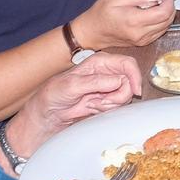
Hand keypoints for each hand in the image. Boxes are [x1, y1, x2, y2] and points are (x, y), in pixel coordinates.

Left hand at [8, 52, 142, 158]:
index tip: (134, 91)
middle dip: (120, 94)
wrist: (45, 118)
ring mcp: (107, 88)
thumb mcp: (70, 86)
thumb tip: (119, 80)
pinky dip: (108, 110)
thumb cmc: (51, 97)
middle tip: (101, 102)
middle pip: (129, 81)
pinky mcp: (106, 102)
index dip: (134, 76)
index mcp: (99, 62)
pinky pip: (119, 106)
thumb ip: (95, 82)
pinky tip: (92, 109)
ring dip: (111, 104)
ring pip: (126, 95)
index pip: (127, 63)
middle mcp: (106, 73)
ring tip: (91, 105)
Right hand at [77, 0, 175, 50]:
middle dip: (169, 7)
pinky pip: (159, 32)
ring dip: (165, 15)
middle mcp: (140, 34)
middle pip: (167, 21)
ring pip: (166, 27)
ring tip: (154, 6)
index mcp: (134, 21)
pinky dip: (160, 22)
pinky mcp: (143, 43)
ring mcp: (142, 40)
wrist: (92, 31)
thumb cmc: (101, 13)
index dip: (169, 2)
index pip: (163, 13)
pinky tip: (151, 15)